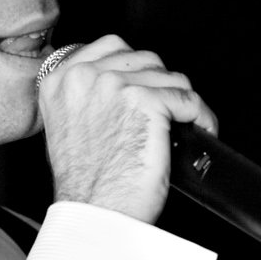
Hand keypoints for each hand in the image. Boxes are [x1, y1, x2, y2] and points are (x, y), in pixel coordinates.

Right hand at [38, 35, 216, 222]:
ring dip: (181, 101)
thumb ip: (86, 97)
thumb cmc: (84, 185)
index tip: (147, 84)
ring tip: (185, 122)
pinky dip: (201, 115)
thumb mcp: (67, 127)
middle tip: (167, 111)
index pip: (110, 46)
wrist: (95, 213)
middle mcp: (84, 77)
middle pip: (143, 58)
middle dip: (160, 84)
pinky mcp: (146, 101)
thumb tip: (118, 86)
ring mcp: (114, 86)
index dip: (136, 66)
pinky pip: (187, 97)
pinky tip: (200, 128)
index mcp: (60, 81)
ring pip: (168, 76)